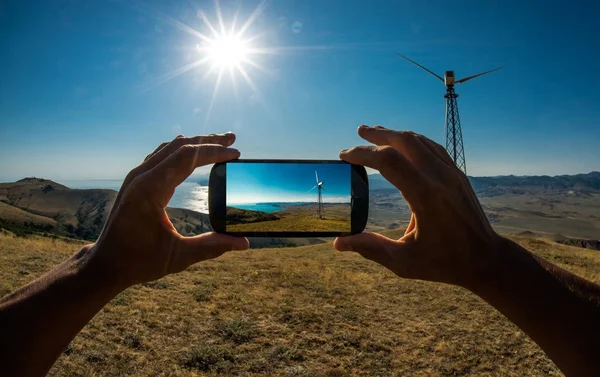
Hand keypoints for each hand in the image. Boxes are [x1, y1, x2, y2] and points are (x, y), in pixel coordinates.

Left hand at [85, 133, 248, 289]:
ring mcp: (136, 177)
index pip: (187, 157)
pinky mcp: (136, 182)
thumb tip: (244, 243)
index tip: (236, 154)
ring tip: (218, 143)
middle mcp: (141, 177)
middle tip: (233, 139)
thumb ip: (212, 247)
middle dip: (208, 141)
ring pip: (169, 148)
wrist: (104, 264)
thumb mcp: (178, 256)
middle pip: (179, 146)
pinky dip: (181, 151)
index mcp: (150, 189)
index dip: (214, 152)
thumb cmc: (138, 261)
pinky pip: (161, 156)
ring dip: (195, 143)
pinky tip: (193, 154)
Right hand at [334, 125, 500, 287]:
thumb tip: (338, 244)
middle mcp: (439, 178)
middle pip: (405, 141)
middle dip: (379, 134)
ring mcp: (451, 174)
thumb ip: (370, 248)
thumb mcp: (403, 261)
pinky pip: (433, 148)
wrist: (486, 259)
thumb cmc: (444, 262)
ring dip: (397, 134)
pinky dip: (414, 141)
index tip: (344, 155)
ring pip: (421, 141)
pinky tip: (404, 143)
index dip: (363, 154)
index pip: (388, 161)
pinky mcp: (458, 175)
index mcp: (425, 196)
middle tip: (359, 131)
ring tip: (377, 132)